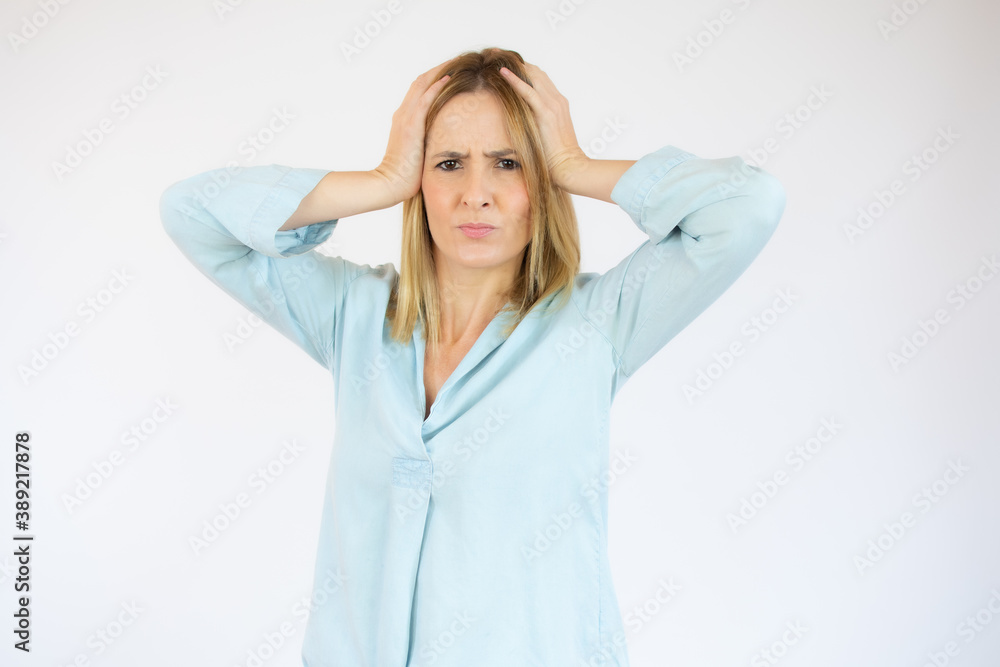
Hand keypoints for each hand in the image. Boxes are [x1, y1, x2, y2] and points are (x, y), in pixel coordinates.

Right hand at [374, 59, 454, 202]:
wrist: (389, 184)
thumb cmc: (405, 176)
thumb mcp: (418, 153)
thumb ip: (426, 141)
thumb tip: (442, 142)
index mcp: (404, 119)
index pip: (420, 90)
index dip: (435, 78)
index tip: (452, 72)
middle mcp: (403, 114)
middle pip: (421, 81)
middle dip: (440, 69)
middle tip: (459, 61)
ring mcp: (405, 118)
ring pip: (422, 85)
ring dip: (440, 71)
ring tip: (457, 63)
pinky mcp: (410, 126)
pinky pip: (424, 100)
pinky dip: (436, 87)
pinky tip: (449, 79)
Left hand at [499, 62, 587, 190]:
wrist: (569, 166)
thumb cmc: (557, 157)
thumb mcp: (547, 135)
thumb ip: (538, 124)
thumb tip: (521, 125)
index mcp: (558, 103)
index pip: (540, 78)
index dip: (523, 69)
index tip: (507, 63)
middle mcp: (557, 100)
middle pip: (535, 72)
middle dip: (516, 61)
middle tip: (497, 54)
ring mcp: (553, 105)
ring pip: (532, 76)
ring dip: (513, 65)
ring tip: (496, 57)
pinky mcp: (546, 113)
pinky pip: (528, 91)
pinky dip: (515, 80)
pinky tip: (502, 72)